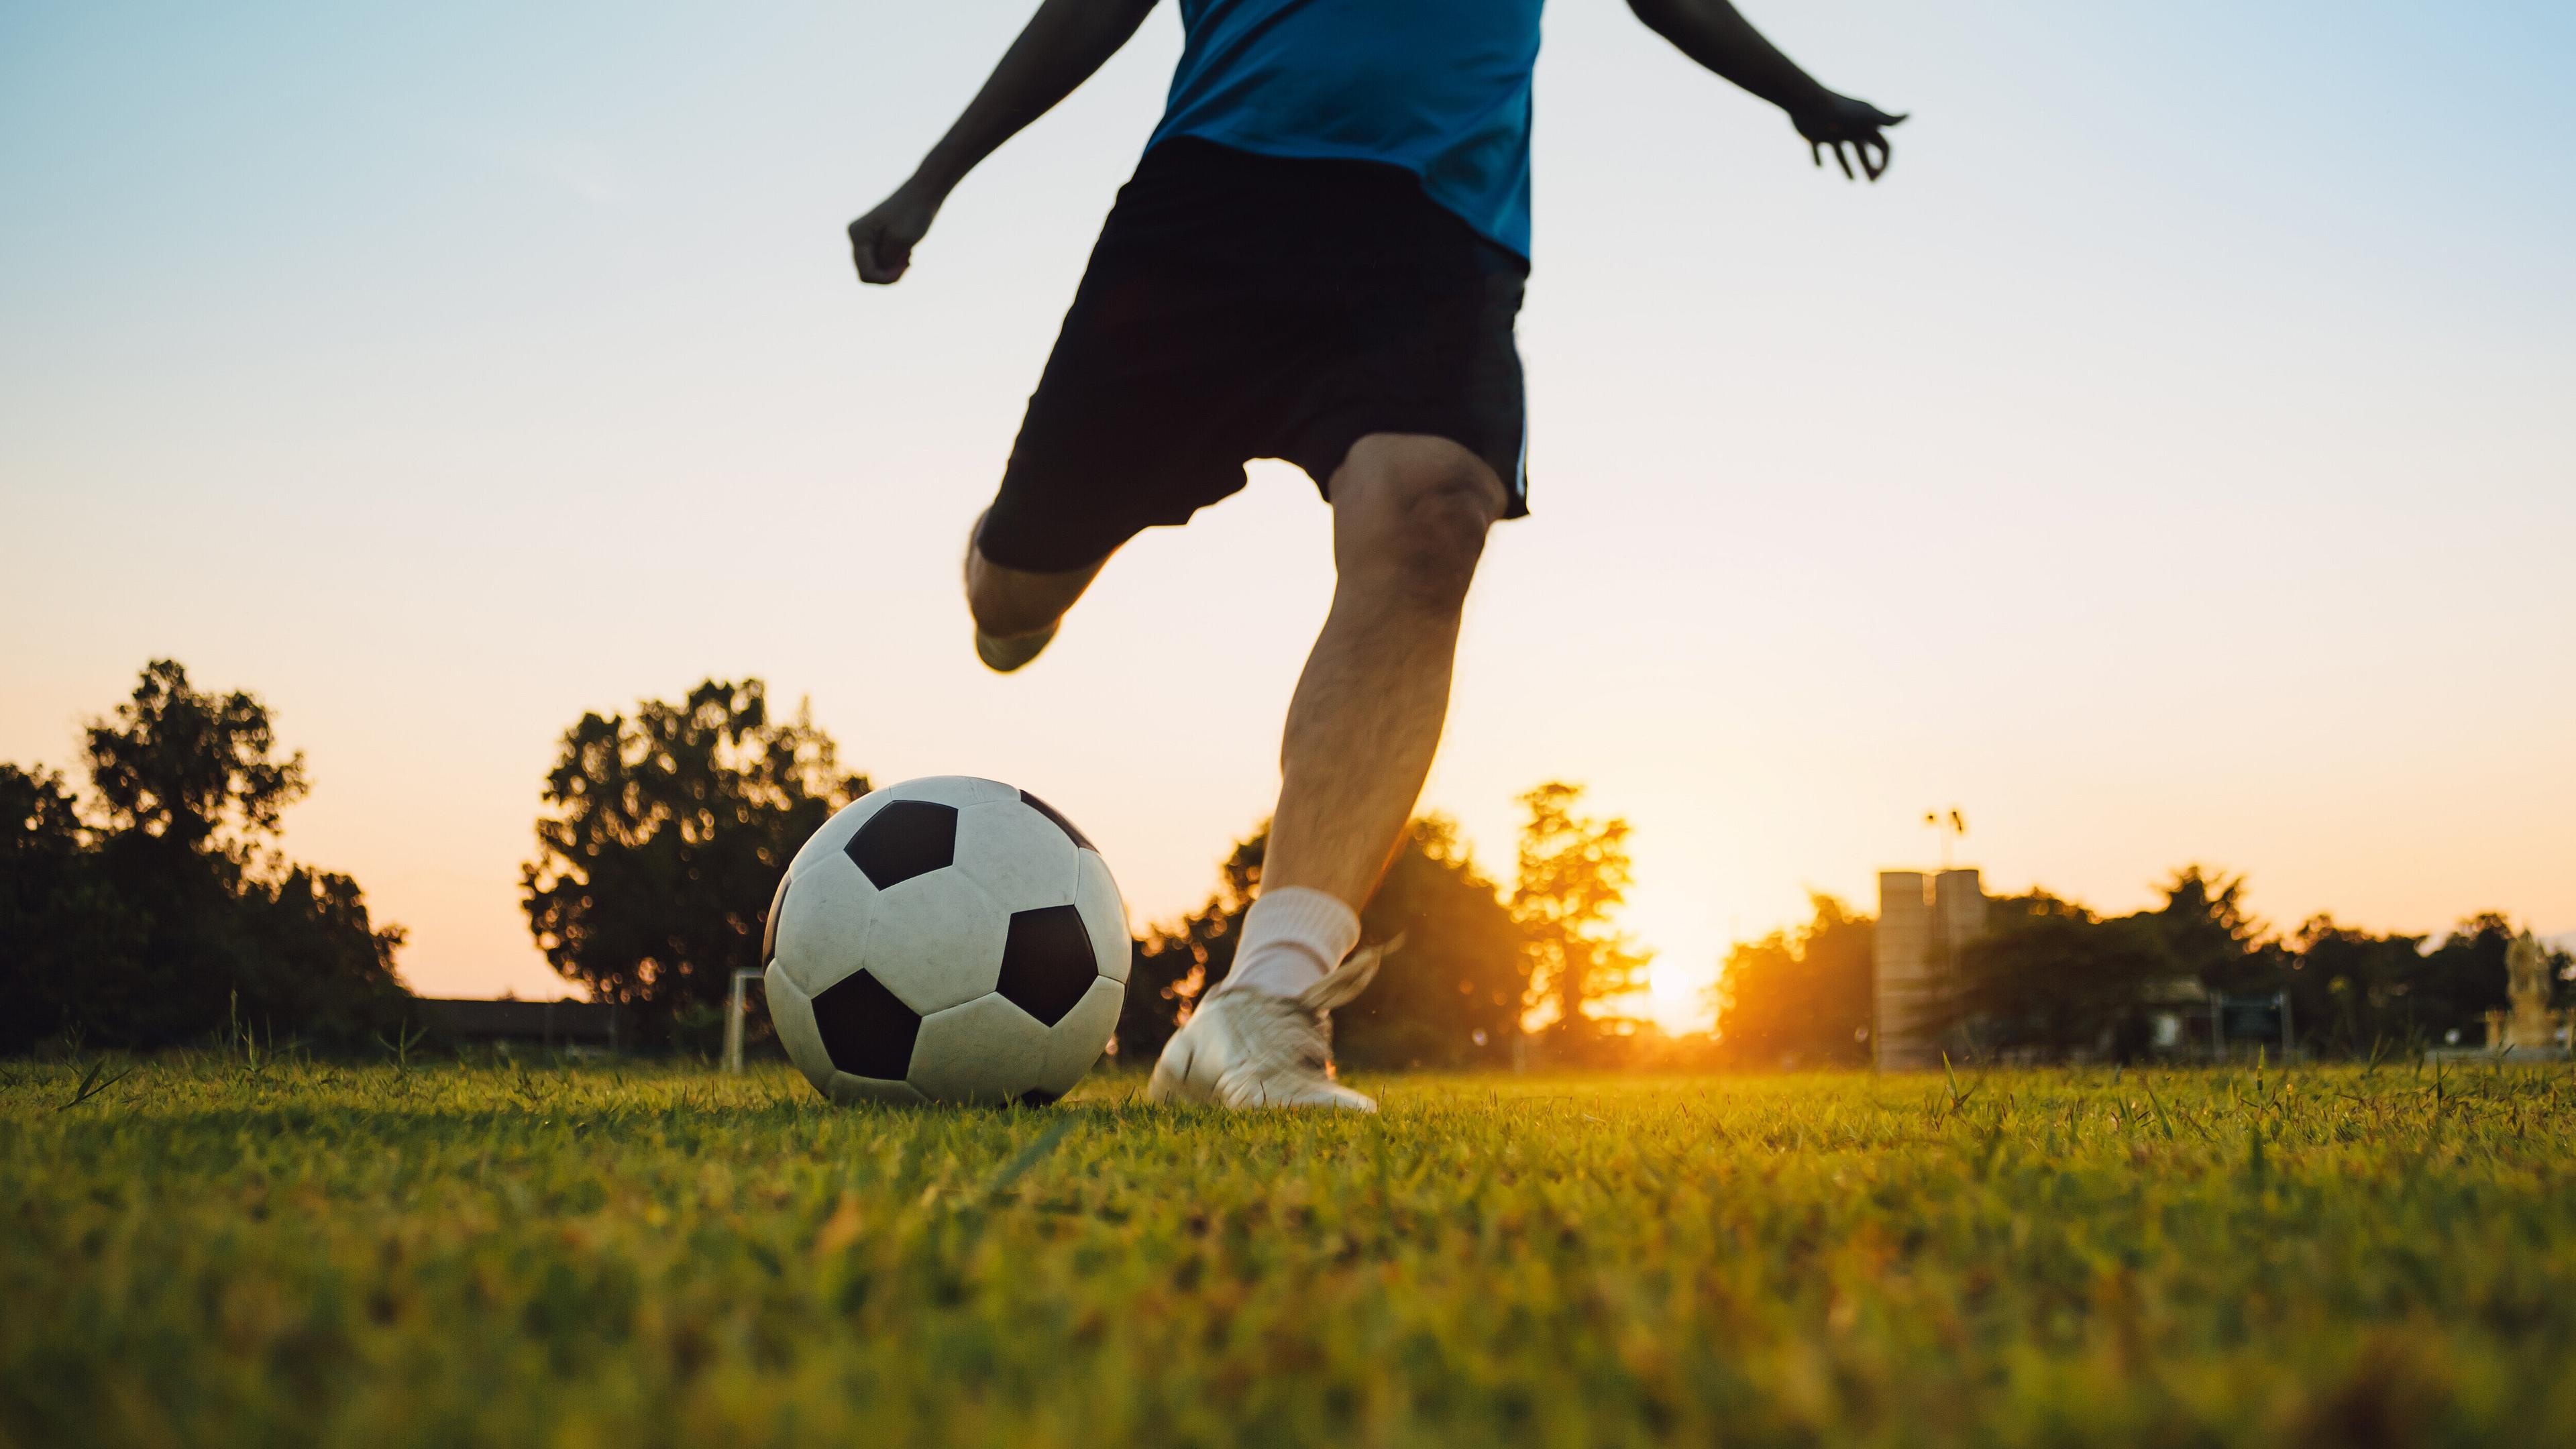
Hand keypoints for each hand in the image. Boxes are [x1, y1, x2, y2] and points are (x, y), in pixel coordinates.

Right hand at [848, 182, 943, 284]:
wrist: (923, 193)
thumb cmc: (914, 213)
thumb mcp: (901, 240)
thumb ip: (887, 260)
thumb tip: (877, 270)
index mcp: (858, 235)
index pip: (866, 273)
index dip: (887, 278)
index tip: (907, 267)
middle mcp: (856, 236)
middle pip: (868, 274)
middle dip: (889, 274)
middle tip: (908, 261)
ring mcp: (864, 238)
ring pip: (875, 269)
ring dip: (893, 268)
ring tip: (908, 255)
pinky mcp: (874, 239)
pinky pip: (880, 262)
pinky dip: (894, 263)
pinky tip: (906, 253)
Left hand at [1790, 93, 1906, 180]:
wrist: (1810, 103)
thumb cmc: (1840, 110)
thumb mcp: (1867, 115)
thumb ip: (1888, 119)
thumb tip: (1910, 114)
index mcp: (1865, 127)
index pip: (1882, 147)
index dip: (1884, 162)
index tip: (1877, 176)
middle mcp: (1850, 130)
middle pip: (1864, 151)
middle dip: (1870, 166)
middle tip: (1871, 182)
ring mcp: (1832, 133)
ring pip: (1842, 153)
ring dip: (1847, 167)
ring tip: (1852, 180)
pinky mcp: (1814, 135)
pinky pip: (1816, 149)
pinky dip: (1817, 158)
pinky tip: (1819, 166)